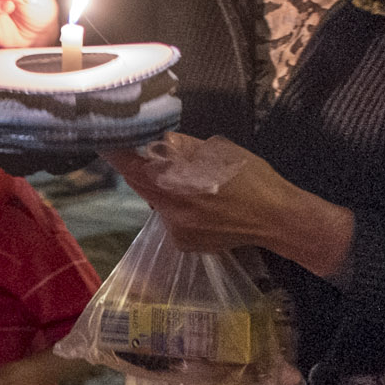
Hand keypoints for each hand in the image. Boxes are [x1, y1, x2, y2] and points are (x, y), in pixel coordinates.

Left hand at [103, 137, 298, 252]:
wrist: (276, 218)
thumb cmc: (251, 178)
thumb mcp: (217, 150)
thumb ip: (183, 147)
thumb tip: (158, 140)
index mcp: (176, 183)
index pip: (132, 167)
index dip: (117, 153)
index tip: (108, 141)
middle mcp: (170, 210)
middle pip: (142, 185)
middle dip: (145, 169)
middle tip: (156, 157)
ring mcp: (176, 230)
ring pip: (158, 203)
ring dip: (165, 190)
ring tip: (194, 185)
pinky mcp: (184, 243)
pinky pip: (171, 220)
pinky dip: (179, 209)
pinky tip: (202, 207)